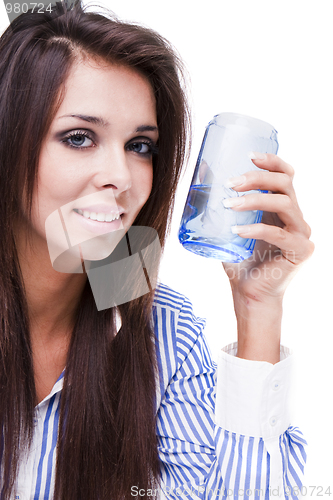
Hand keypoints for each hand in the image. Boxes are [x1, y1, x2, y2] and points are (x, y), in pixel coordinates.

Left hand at [222, 153, 313, 362]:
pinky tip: (237, 230)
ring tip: (228, 204)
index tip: (249, 156)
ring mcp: (301, 234)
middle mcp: (296, 217)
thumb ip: (223, 205)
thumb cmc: (240, 261)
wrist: (248, 294)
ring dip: (254, 199)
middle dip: (257, 178)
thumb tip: (200, 176)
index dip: (272, 161)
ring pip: (285, 204)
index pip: (286, 176)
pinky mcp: (299, 250)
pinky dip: (256, 228)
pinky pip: (279, 233)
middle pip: (285, 184)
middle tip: (231, 183)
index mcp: (282, 208)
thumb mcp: (230, 226)